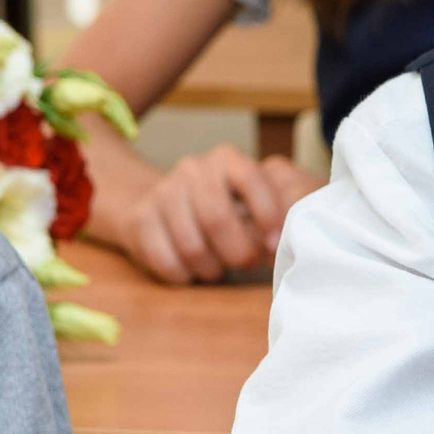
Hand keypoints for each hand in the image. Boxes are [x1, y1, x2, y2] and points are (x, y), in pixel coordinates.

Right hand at [124, 147, 320, 284]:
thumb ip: (280, 208)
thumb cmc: (228, 207)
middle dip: (238, 250)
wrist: (166, 203)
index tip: (277, 245)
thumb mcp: (258, 199)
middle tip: (248, 263)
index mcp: (228, 159)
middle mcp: (193, 169)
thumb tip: (293, 235)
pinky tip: (193, 272)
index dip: (267, 216)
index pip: (251, 180)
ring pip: (190, 245)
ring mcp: (163, 192)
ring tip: (219, 268)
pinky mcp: (140, 220)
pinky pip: (165, 260)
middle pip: (215, 217)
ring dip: (211, 267)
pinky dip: (184, 275)